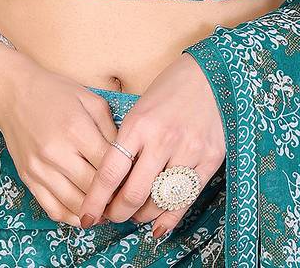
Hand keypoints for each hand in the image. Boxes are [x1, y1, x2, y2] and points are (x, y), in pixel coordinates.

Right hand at [0, 42, 120, 226]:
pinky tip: (84, 212)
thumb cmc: (55, 91)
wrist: (13, 92)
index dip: (125, 176)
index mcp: (76, 129)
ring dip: (94, 212)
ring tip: (108, 209)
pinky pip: (52, 209)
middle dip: (112, 196)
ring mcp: (40, 168)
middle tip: (125, 198)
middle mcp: (57, 152)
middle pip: (93, 188)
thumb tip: (126, 156)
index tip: (134, 180)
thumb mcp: (90, 99)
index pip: (108, 165)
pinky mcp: (28, 178)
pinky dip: (71, 217)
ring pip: (74, 204)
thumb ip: (110, 127)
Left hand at [78, 53, 225, 237]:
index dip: (96, 200)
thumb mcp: (140, 108)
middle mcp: (162, 139)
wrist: (211, 73)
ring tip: (135, 215)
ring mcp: (189, 150)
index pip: (110, 173)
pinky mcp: (210, 158)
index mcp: (139, 124)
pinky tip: (158, 226)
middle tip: (112, 217)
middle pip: (133, 194)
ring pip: (159, 201)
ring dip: (142, 216)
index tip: (88, 215)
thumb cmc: (170, 88)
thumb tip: (111, 180)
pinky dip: (170, 218)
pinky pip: (187, 198)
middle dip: (117, 213)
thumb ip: (128, 142)